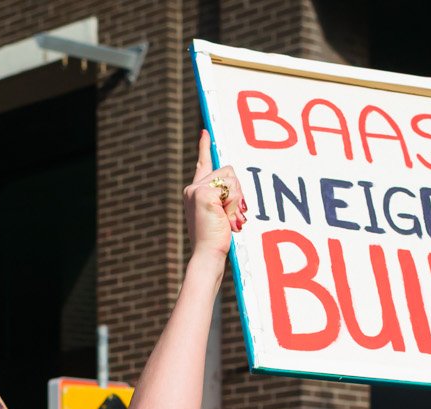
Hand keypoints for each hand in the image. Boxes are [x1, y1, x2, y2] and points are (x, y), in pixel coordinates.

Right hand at [184, 131, 247, 262]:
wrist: (207, 253)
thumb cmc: (215, 239)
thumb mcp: (220, 213)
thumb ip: (223, 196)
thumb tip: (233, 187)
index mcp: (195, 193)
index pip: (202, 165)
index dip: (203, 148)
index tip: (205, 132)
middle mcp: (192, 188)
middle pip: (228, 172)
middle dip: (237, 193)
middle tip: (230, 217)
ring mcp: (196, 190)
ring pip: (231, 178)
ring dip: (236, 199)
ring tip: (227, 219)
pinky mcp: (203, 193)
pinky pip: (231, 188)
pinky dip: (234, 204)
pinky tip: (225, 218)